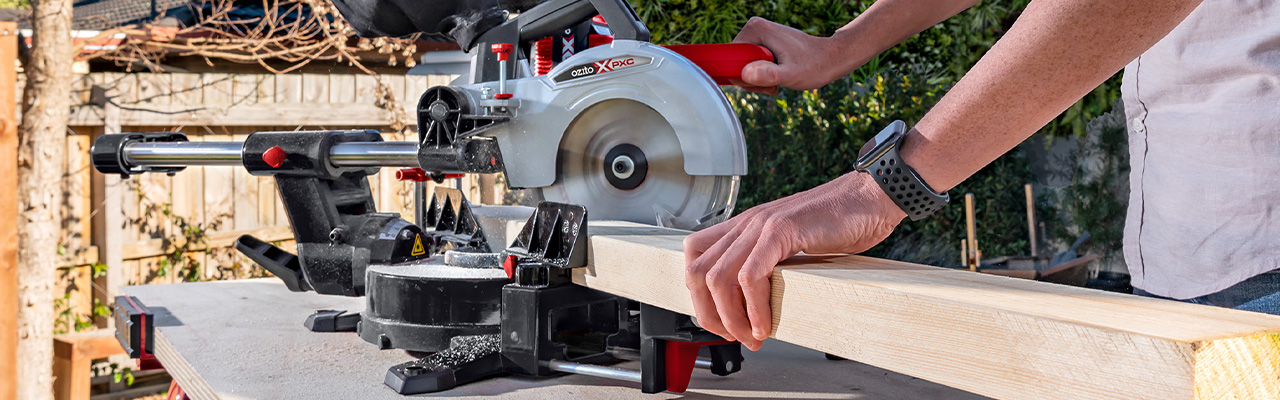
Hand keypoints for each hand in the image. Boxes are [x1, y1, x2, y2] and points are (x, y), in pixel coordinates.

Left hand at [683, 172, 905, 349]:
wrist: (872, 197)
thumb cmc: (841, 222)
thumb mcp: (793, 246)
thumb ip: (771, 265)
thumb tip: (757, 305)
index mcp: (744, 226)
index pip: (695, 260)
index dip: (699, 298)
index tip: (721, 324)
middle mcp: (746, 223)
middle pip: (697, 273)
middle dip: (709, 314)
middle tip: (733, 337)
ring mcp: (761, 224)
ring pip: (718, 278)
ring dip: (731, 317)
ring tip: (751, 336)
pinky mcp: (782, 230)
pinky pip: (751, 275)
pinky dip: (754, 307)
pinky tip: (764, 324)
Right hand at [731, 17, 843, 94]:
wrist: (831, 58)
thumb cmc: (814, 65)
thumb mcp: (790, 75)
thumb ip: (768, 75)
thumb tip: (746, 74)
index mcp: (755, 30)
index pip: (729, 58)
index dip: (741, 76)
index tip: (761, 83)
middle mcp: (754, 28)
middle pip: (736, 62)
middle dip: (751, 79)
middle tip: (772, 84)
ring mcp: (759, 35)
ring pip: (743, 65)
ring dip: (757, 80)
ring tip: (777, 82)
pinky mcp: (763, 42)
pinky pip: (752, 64)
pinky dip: (762, 75)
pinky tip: (777, 77)